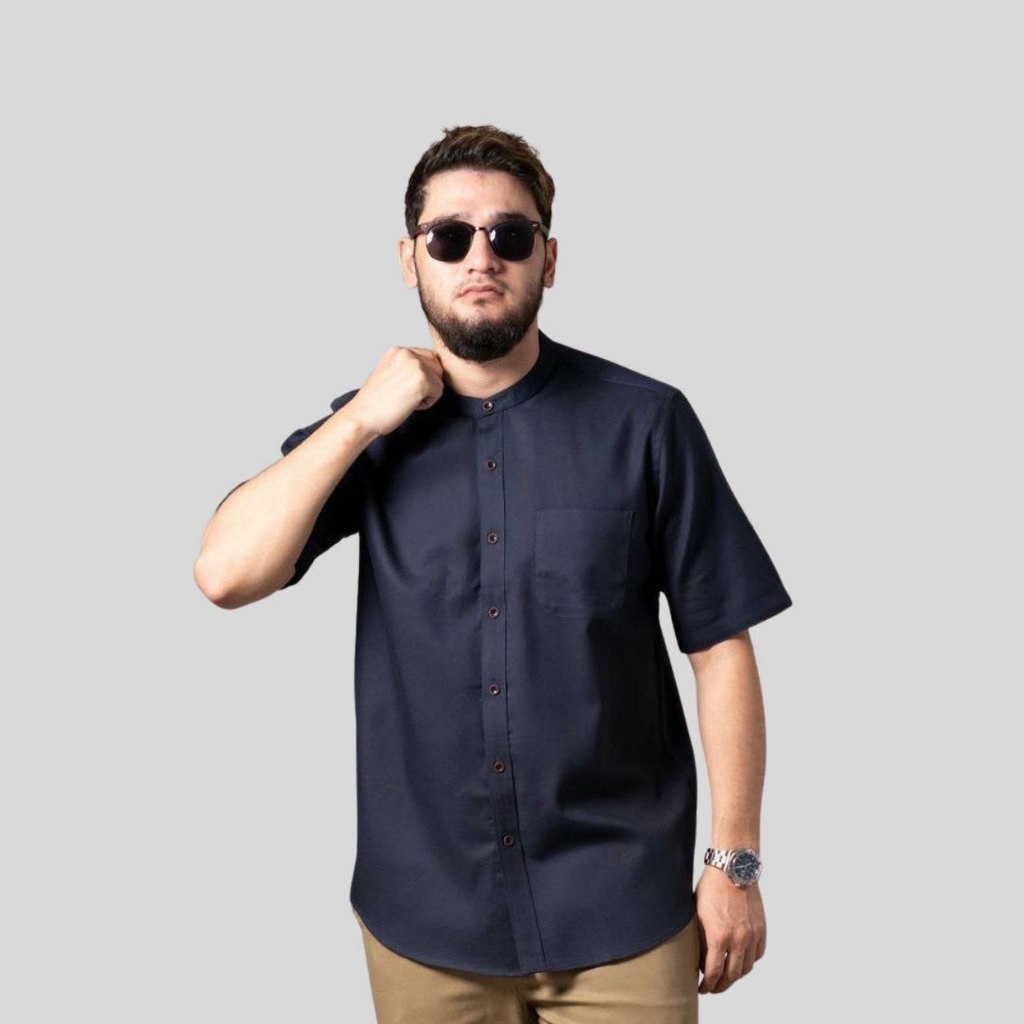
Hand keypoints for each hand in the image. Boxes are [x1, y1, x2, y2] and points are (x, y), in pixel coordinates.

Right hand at [344, 346, 445, 437]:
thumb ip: (407, 367)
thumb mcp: (388, 374)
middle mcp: (407, 353)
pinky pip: (438, 393)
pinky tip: (408, 405)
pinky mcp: (422, 380)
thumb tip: (429, 372)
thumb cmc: (374, 403)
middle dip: (428, 383)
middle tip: (405, 395)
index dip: (423, 376)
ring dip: (427, 394)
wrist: (362, 416)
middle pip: (437, 367)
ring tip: (405, 399)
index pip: (429, 358)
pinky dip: (427, 403)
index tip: (404, 388)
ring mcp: (415, 365)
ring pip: (439, 381)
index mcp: (397, 351)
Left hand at [694, 866, 765, 993]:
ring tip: (727, 975)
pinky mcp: (761, 928)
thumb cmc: (710, 888)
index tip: (702, 988)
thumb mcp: (697, 914)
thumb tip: (699, 959)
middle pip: (732, 975)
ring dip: (736, 975)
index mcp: (718, 936)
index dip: (707, 984)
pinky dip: (749, 960)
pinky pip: (757, 954)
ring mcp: (752, 934)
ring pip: (746, 967)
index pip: (714, 972)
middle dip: (721, 985)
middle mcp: (738, 939)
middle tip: (713, 987)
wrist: (732, 868)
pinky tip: (741, 960)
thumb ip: (700, 939)